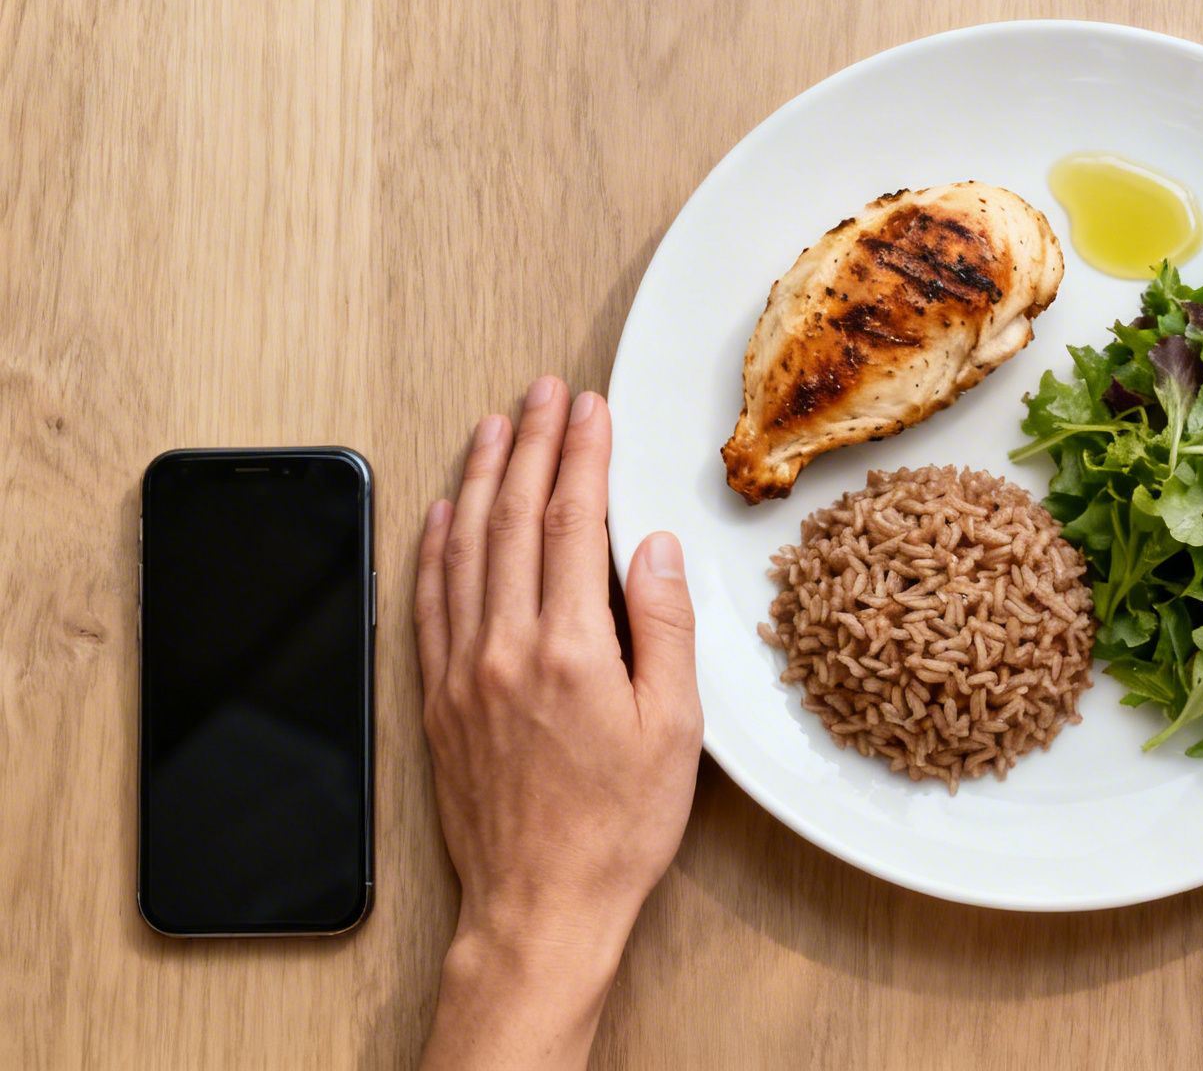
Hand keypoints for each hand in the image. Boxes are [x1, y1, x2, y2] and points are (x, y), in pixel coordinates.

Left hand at [415, 377, 702, 1069]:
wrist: (540, 907)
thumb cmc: (616, 829)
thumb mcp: (674, 730)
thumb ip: (664, 629)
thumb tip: (655, 551)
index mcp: (570, 650)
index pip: (574, 524)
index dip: (582, 456)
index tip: (590, 410)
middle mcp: (504, 649)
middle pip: (513, 519)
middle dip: (531, 446)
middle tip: (544, 395)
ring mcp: (461, 671)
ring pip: (462, 549)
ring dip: (478, 479)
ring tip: (494, 428)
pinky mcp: (436, 699)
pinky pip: (428, 602)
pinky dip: (433, 547)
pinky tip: (441, 515)